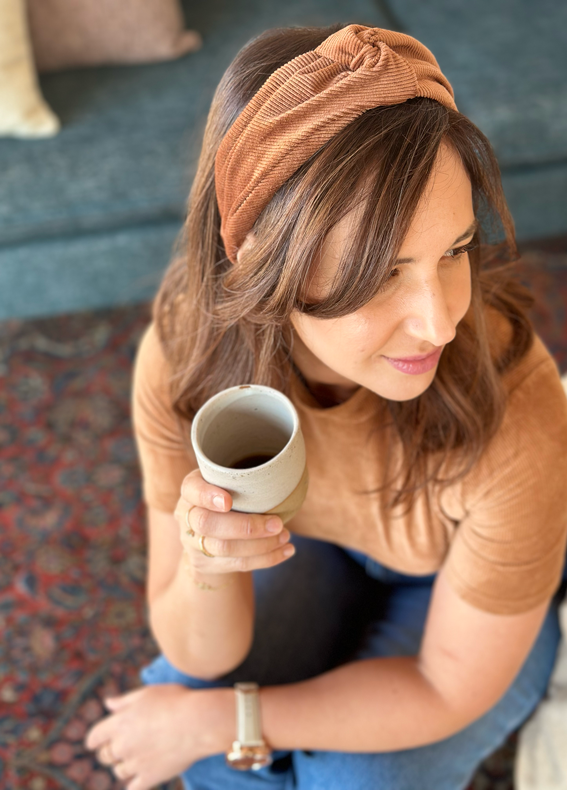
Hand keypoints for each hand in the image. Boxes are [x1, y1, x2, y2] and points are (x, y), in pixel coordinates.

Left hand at [84, 684, 232, 789]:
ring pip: (119, 771)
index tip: (93, 742)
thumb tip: (107, 703)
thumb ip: (124, 701)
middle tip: (117, 749)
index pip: (95, 736)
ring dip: (123, 766)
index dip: (93, 739)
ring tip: (134, 759)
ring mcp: (136, 764)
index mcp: (119, 723)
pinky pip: (133, 787)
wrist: (198, 722)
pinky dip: (133, 784)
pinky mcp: (150, 778)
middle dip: (108, 752)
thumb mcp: (147, 693)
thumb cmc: (174, 701)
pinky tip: (138, 780)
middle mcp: (123, 745)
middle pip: (105, 756)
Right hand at [175, 468, 295, 578]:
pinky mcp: (207, 564)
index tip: (228, 501)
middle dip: (246, 526)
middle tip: (277, 523)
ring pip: (224, 548)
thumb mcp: (225, 482)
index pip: (191, 490)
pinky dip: (266, 559)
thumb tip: (282, 473)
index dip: (207, 496)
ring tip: (285, 536)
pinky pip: (237, 564)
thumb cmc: (226, 497)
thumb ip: (242, 479)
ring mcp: (194, 544)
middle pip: (207, 524)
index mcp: (191, 491)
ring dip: (261, 545)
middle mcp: (188, 517)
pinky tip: (286, 550)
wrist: (206, 537)